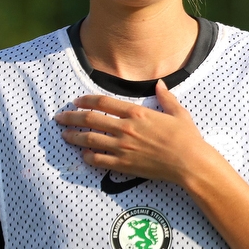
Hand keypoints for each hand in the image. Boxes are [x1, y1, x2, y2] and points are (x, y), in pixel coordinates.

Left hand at [54, 80, 216, 186]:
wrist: (189, 162)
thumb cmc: (186, 137)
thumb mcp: (178, 112)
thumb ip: (165, 97)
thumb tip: (160, 84)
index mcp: (137, 113)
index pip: (103, 102)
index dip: (86, 100)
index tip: (77, 101)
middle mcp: (125, 128)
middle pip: (90, 119)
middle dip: (71, 117)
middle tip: (59, 118)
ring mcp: (122, 147)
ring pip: (89, 139)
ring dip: (74, 136)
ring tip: (64, 135)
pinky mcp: (123, 164)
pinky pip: (98, 160)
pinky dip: (88, 157)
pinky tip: (83, 155)